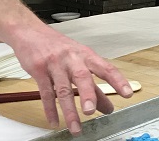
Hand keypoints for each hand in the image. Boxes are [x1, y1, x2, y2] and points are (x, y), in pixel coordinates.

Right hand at [11, 24, 132, 134]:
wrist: (30, 32)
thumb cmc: (58, 46)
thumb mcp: (78, 60)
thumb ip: (92, 83)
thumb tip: (107, 106)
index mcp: (85, 55)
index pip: (105, 67)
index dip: (117, 80)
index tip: (127, 93)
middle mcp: (72, 58)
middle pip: (82, 76)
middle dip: (88, 94)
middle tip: (91, 111)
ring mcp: (55, 64)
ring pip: (63, 89)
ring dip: (69, 110)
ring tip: (75, 127)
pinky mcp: (39, 70)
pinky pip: (45, 92)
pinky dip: (50, 109)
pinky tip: (54, 121)